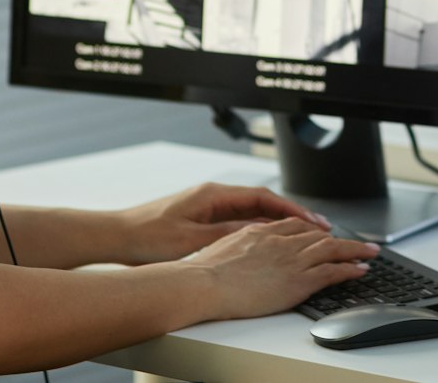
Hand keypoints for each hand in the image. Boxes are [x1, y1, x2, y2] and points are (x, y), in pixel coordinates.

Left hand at [111, 182, 330, 264]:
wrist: (118, 237)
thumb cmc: (148, 237)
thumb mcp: (193, 239)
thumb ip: (228, 234)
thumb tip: (260, 234)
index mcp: (214, 195)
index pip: (264, 198)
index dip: (292, 210)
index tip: (314, 222)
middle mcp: (214, 196)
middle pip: (263, 203)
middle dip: (292, 215)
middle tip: (319, 228)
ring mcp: (208, 206)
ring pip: (253, 213)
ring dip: (277, 223)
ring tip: (303, 236)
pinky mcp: (201, 218)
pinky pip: (239, 221)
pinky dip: (258, 230)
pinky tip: (271, 243)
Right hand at [191, 217, 379, 319]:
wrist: (205, 283)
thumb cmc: (206, 272)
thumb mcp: (225, 246)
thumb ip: (242, 243)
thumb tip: (244, 249)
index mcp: (262, 231)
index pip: (295, 225)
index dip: (314, 229)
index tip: (325, 232)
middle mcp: (281, 242)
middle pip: (319, 234)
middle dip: (341, 238)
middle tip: (358, 241)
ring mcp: (291, 260)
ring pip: (332, 249)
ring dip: (355, 250)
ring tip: (371, 252)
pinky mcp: (298, 280)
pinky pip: (332, 271)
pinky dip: (349, 268)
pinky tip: (360, 269)